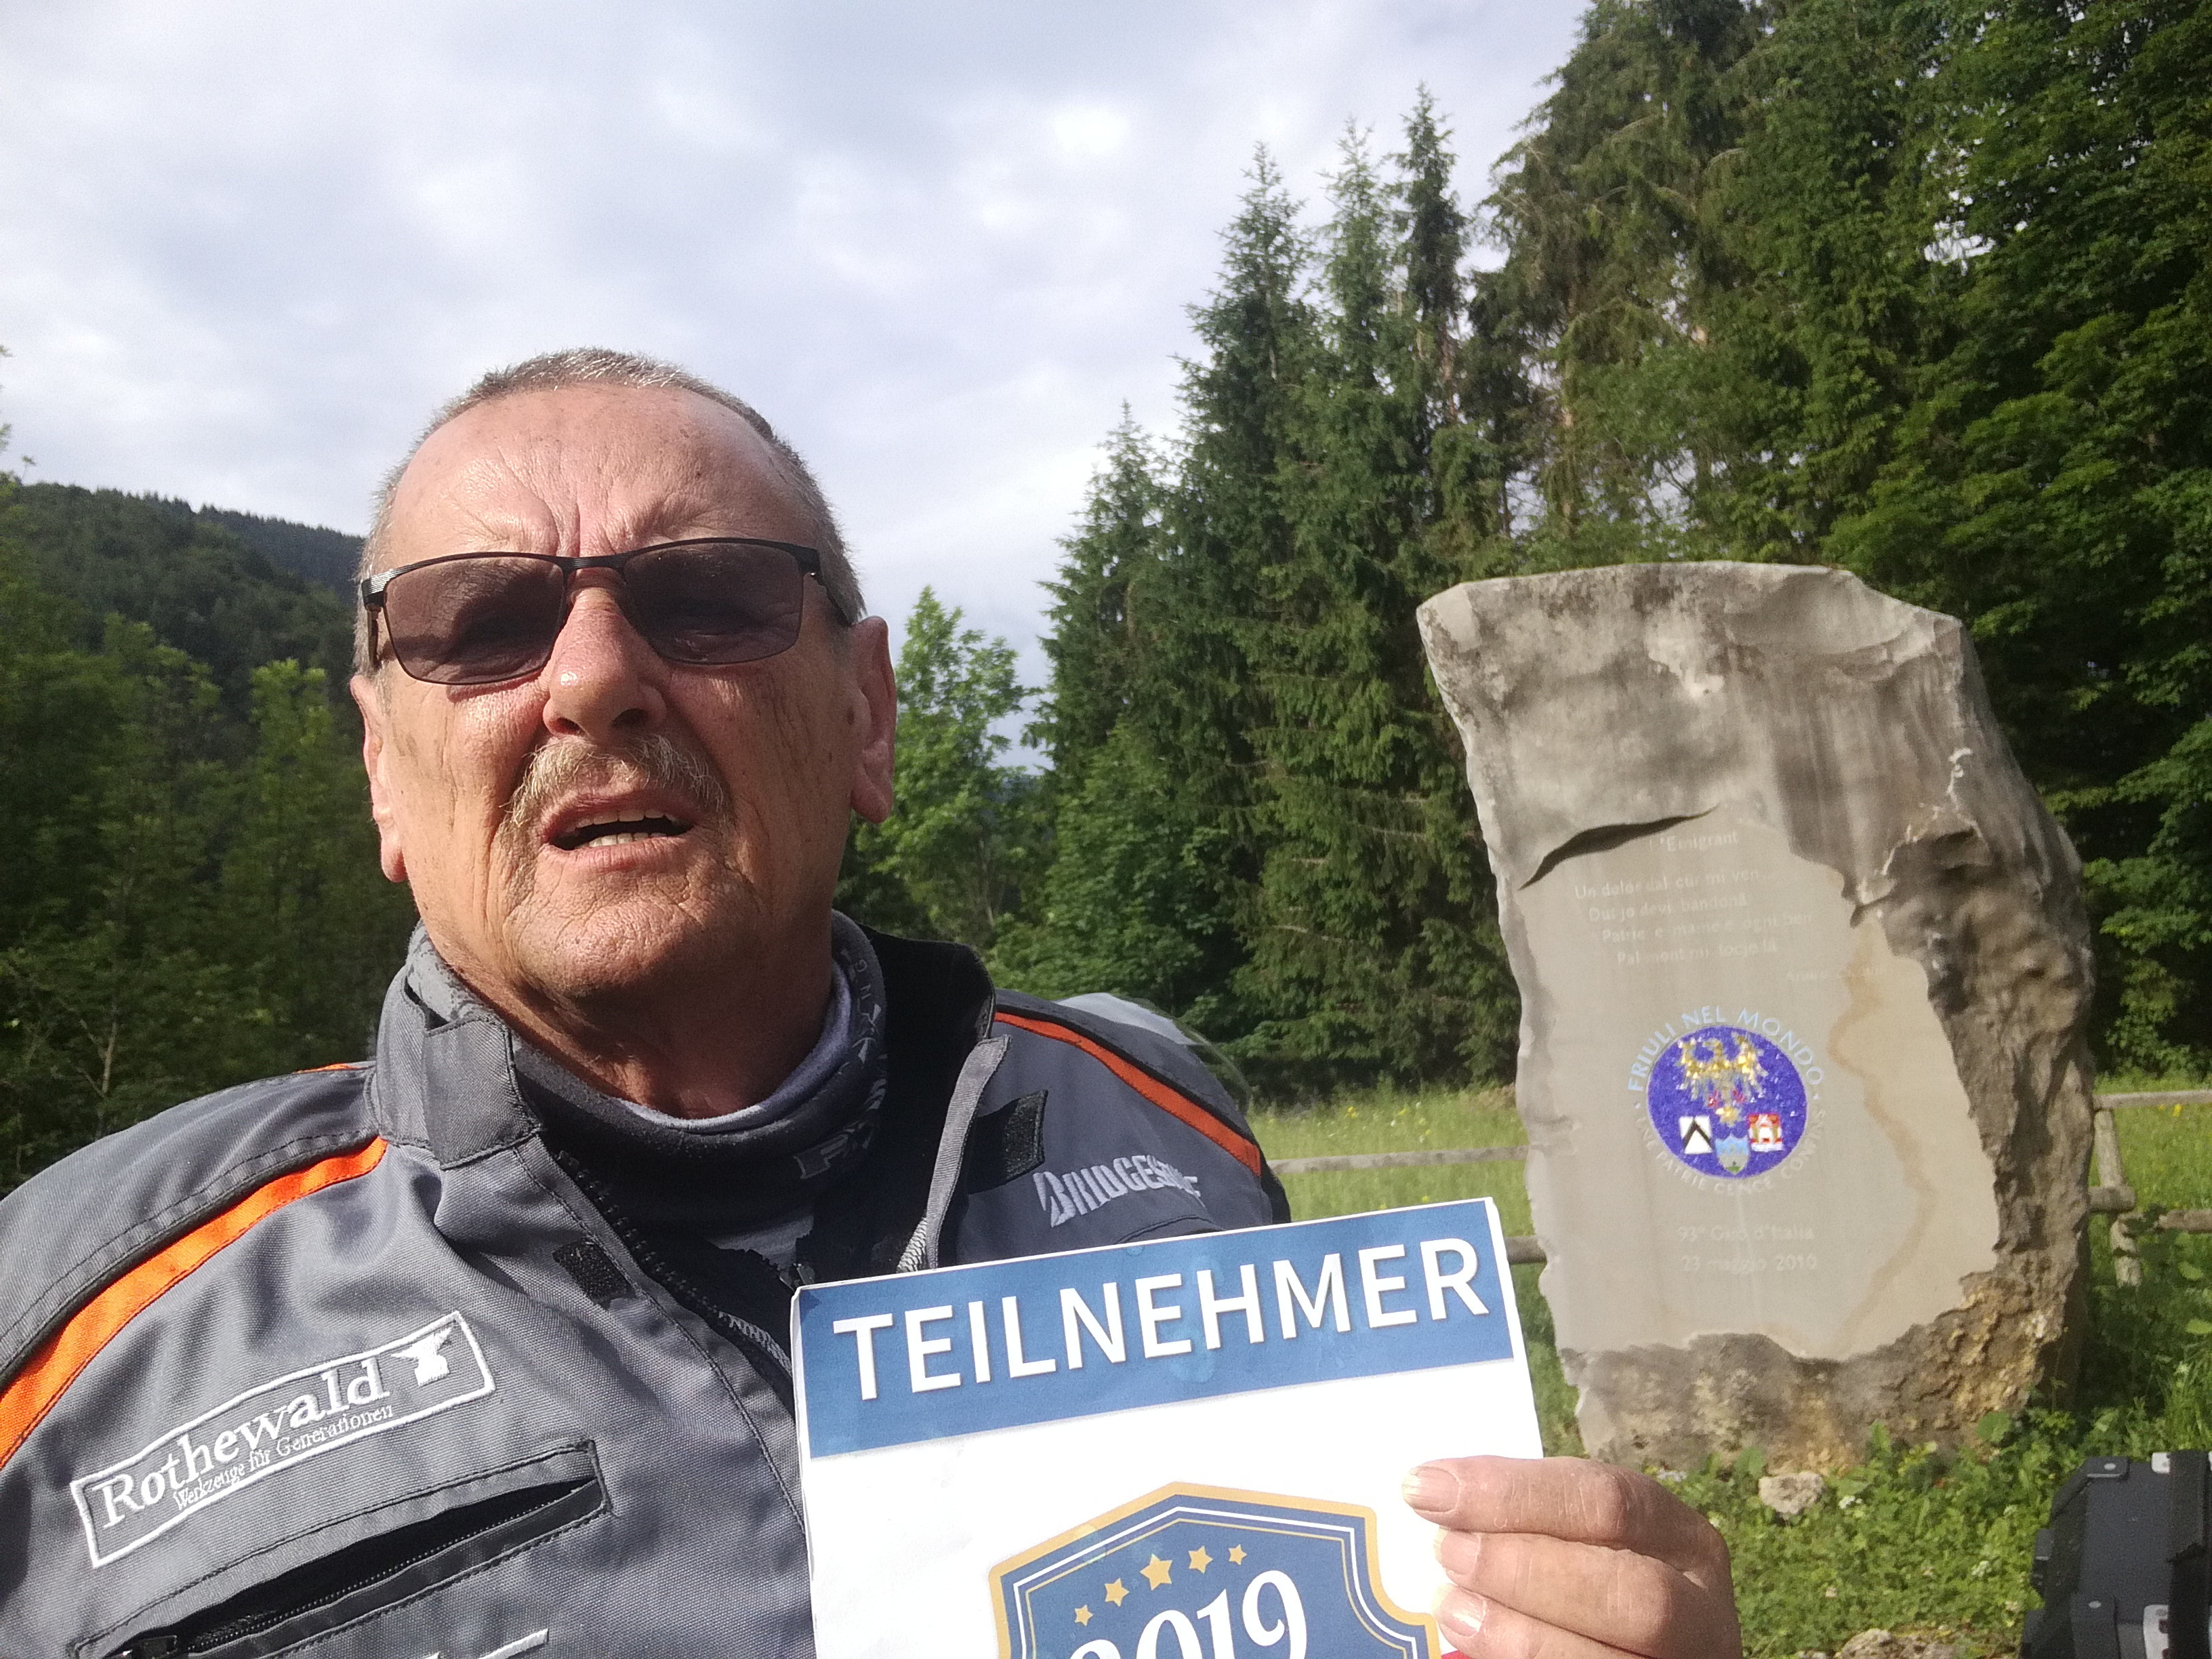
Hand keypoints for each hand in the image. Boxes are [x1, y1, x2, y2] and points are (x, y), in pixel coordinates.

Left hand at [1403, 1455, 1740, 1658]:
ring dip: (1518, 1633)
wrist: (1629, 1649)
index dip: (1513, 1492)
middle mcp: (1698, 1611)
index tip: (1430, 1487)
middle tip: (1447, 1552)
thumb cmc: (1593, 1584)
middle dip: (1525, 1568)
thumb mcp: (1586, 1541)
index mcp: (1683, 1540)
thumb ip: (1535, 1520)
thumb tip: (1438, 1492)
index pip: (1608, 1499)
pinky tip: (1476, 1648)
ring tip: (1451, 1606)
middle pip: (1628, 1589)